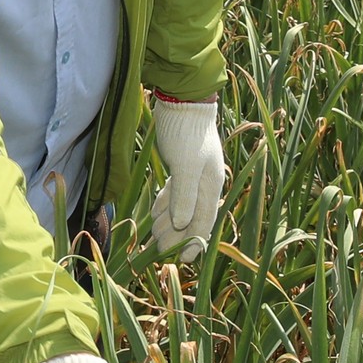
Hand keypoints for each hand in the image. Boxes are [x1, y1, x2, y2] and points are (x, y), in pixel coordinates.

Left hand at [148, 97, 224, 261]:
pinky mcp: (181, 167)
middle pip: (190, 219)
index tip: (181, 260)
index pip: (203, 223)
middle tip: (156, 251)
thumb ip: (184, 196)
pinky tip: (156, 215)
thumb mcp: (186, 165)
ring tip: (152, 237)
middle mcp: (204, 185)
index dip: (192, 243)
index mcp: (210, 187)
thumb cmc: (186, 132)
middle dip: (174, 236)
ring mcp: (193, 177)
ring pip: (181, 208)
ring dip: (167, 224)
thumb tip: (181, 225)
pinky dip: (165, 206)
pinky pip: (175, 194)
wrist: (183, 102)